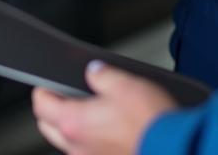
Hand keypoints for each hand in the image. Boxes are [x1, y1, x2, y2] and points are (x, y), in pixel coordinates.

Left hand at [32, 60, 177, 153]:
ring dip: (73, 127)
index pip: (41, 105)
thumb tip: (93, 72)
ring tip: (93, 110)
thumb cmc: (151, 122)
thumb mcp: (124, 83)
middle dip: (53, 109)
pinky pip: (88, 154)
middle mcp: (77, 148)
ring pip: (68, 143)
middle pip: (49, 126)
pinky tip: (109, 130)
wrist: (176, 149)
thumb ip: (102, 74)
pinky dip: (91, 142)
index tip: (47, 81)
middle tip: (67, 94)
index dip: (42, 88)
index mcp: (74, 123)